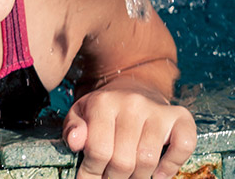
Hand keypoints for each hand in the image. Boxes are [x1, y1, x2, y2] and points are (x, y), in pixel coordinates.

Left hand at [64, 85, 196, 178]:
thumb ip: (72, 128)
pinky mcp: (181, 117)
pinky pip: (183, 147)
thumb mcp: (79, 113)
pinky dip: (171, 166)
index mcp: (103, 103)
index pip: (98, 151)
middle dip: (113, 178)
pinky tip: (159, 174)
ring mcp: (158, 110)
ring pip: (148, 160)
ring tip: (128, 177)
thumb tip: (75, 143)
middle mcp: (133, 104)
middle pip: (123, 160)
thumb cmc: (103, 109)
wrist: (132, 87)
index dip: (91, 173)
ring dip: (137, 177)